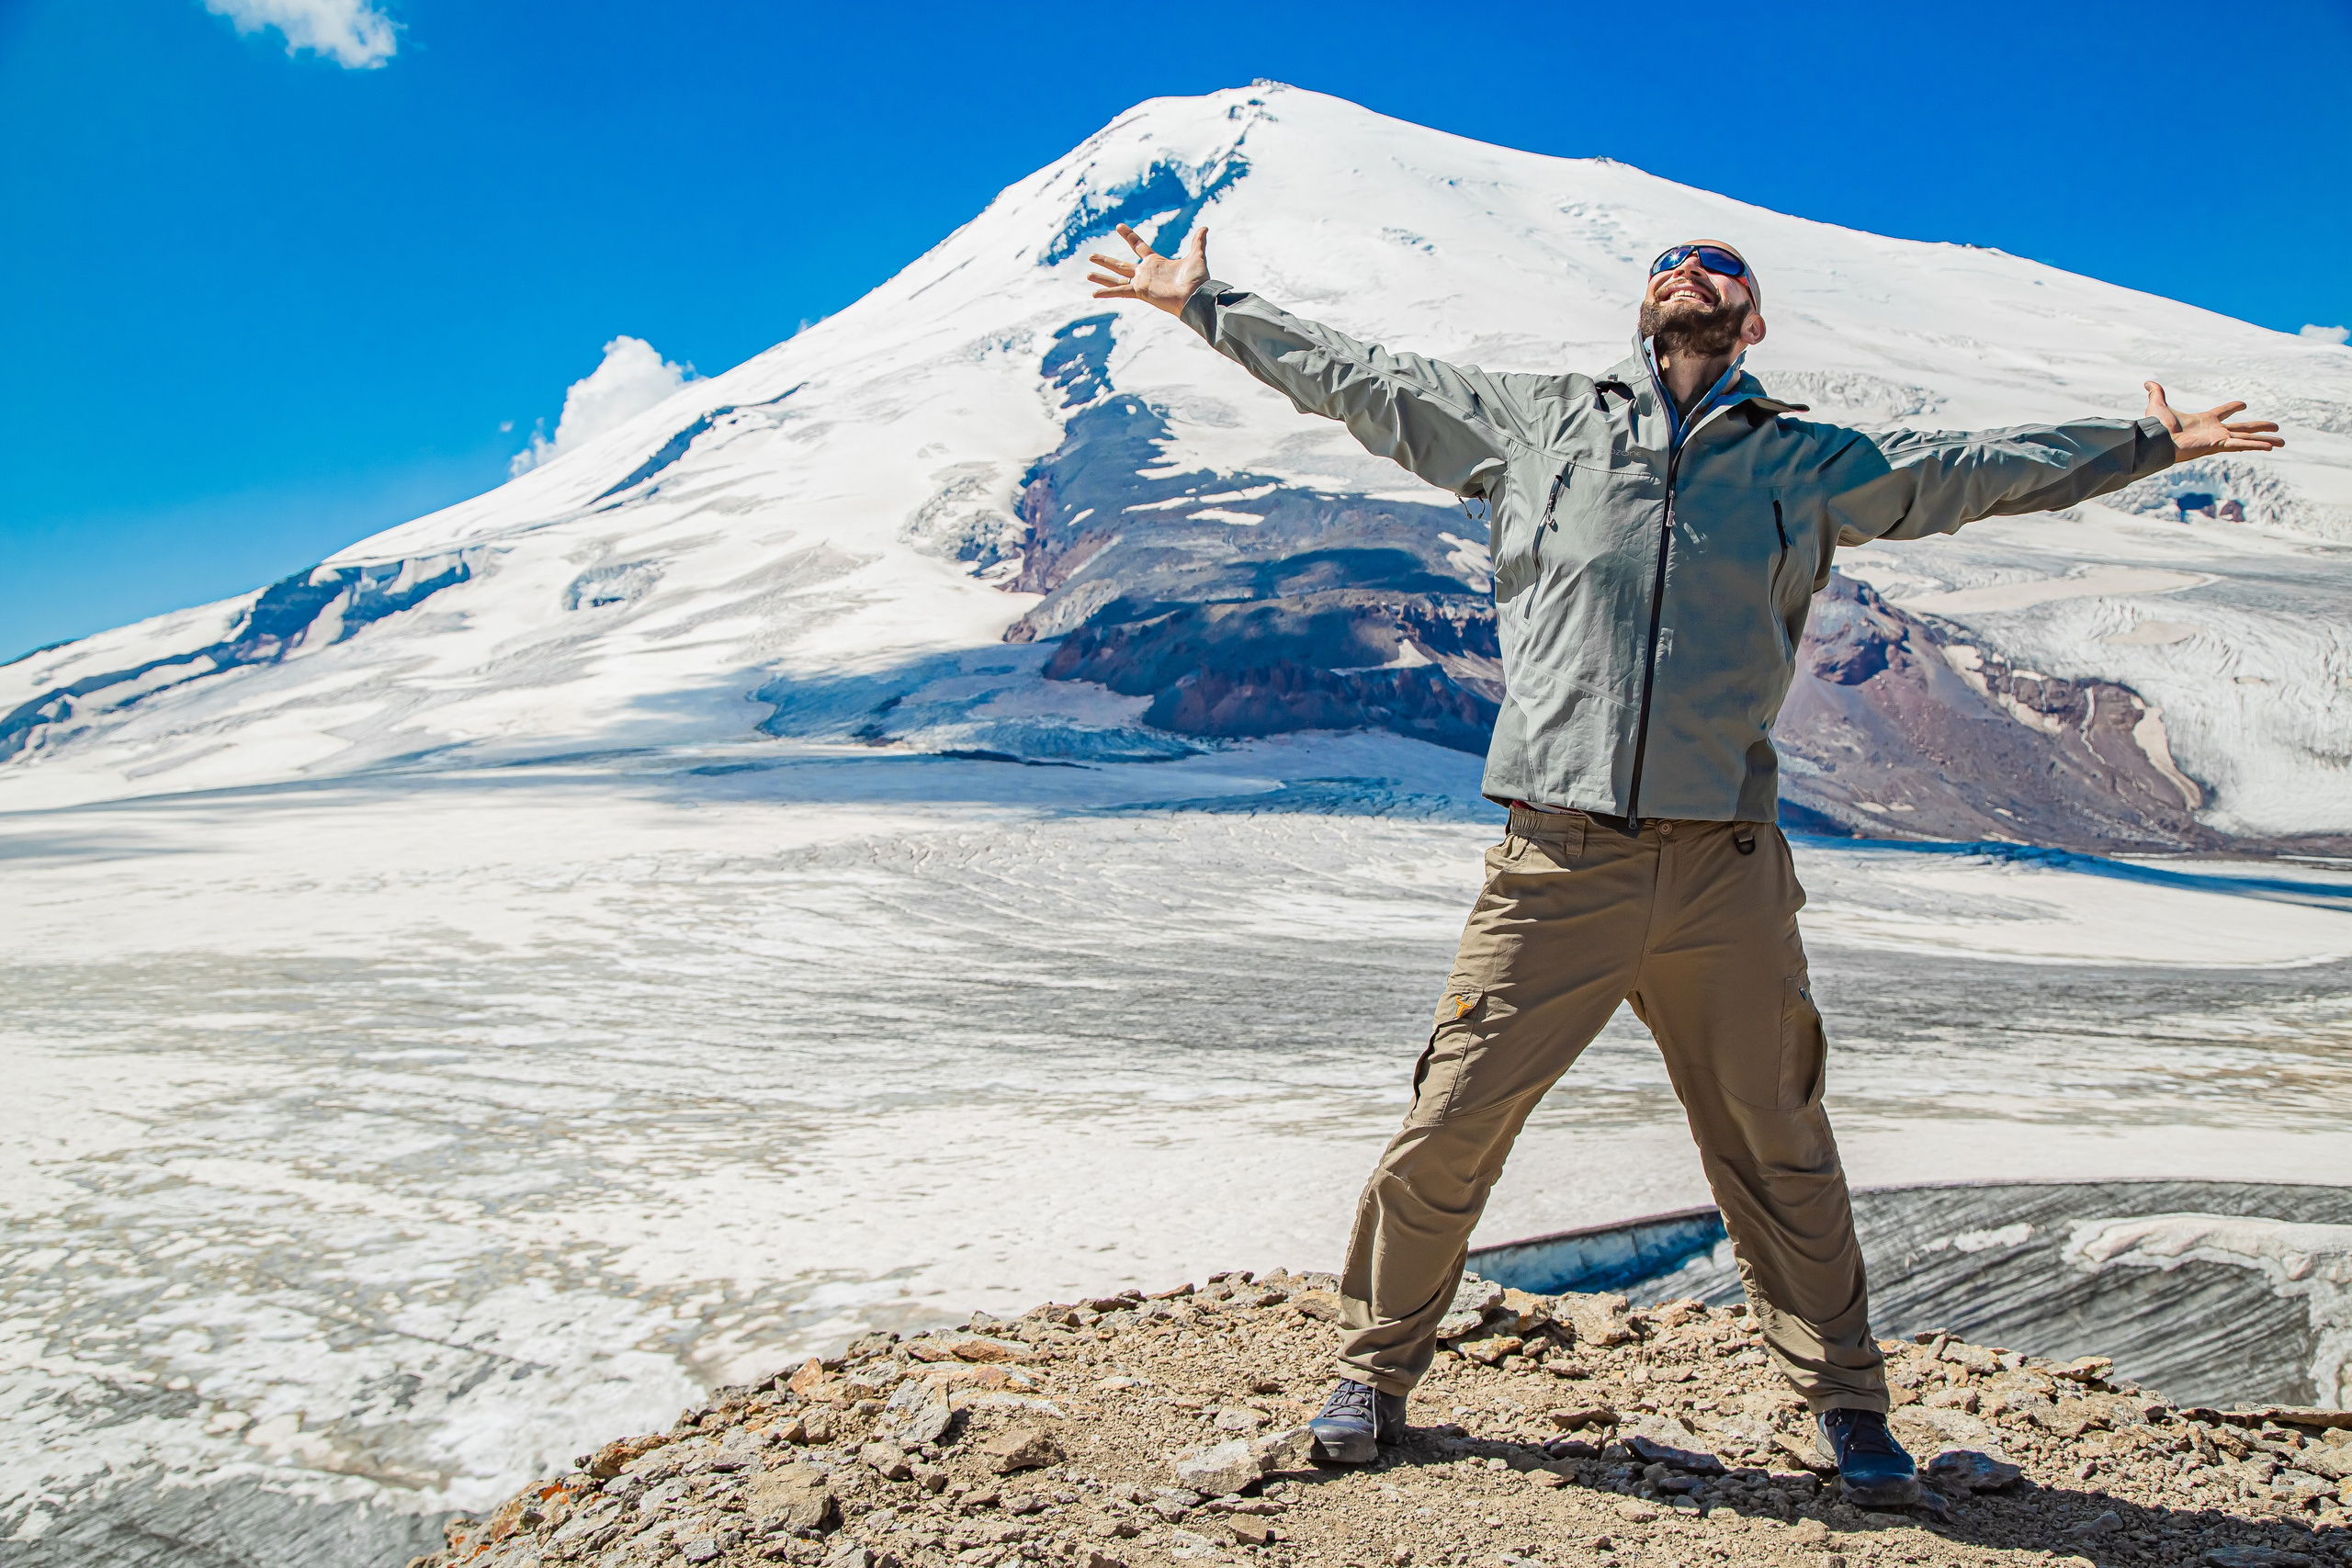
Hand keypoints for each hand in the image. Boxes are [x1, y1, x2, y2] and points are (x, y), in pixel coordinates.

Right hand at [1086, 223, 1208, 317]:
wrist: (1196, 296)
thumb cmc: (1197, 279)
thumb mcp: (1196, 255)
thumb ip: (1197, 242)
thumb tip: (1204, 228)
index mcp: (1155, 262)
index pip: (1138, 246)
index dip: (1128, 236)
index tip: (1118, 226)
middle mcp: (1145, 272)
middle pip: (1120, 265)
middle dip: (1106, 261)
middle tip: (1091, 255)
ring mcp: (1141, 283)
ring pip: (1116, 278)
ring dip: (1102, 276)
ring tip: (1087, 274)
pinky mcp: (1140, 291)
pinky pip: (1120, 291)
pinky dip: (1107, 292)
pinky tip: (1094, 293)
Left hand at [2144, 381, 2284, 462]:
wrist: (2156, 440)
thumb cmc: (2157, 427)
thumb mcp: (2158, 406)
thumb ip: (2156, 393)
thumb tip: (2147, 382)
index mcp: (2205, 421)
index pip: (2223, 413)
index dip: (2232, 408)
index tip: (2243, 404)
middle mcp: (2215, 431)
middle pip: (2243, 428)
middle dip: (2260, 428)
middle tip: (2277, 427)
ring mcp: (2218, 439)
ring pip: (2247, 438)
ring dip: (2265, 440)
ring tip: (2283, 442)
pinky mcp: (2218, 445)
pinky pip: (2241, 445)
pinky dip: (2255, 445)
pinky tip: (2271, 446)